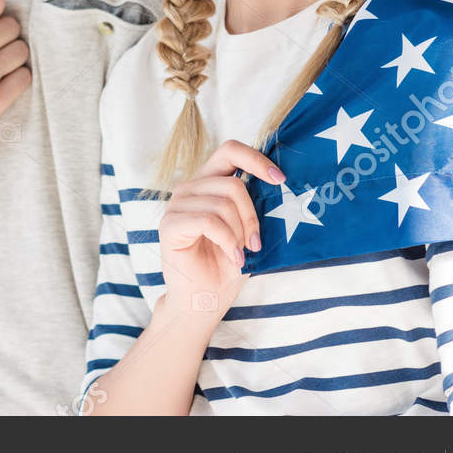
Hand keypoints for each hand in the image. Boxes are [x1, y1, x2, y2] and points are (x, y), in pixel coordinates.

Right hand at [156, 140, 285, 325]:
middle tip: (256, 242)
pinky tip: (231, 257)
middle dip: (252, 215)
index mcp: (208, 183)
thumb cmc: (225, 267)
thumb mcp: (248, 231)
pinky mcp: (170, 224)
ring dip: (239, 234)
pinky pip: (209, 221)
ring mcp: (177, 205)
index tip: (280, 179)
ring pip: (222, 204)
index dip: (256, 159)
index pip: (230, 151)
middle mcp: (190, 188)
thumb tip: (282, 187)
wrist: (203, 301)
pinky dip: (227, 241)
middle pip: (232, 184)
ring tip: (240, 254)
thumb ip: (256, 206)